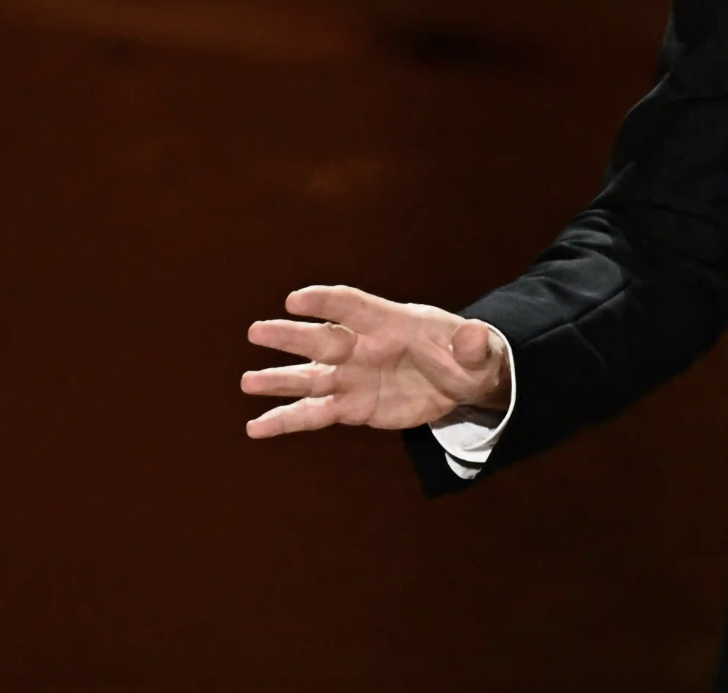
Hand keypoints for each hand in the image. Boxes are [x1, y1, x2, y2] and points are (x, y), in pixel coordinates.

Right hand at [241, 286, 508, 437]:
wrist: (460, 381)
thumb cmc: (466, 356)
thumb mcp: (479, 352)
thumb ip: (474, 345)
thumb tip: (476, 335)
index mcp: (391, 322)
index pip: (353, 306)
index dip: (325, 302)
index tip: (295, 299)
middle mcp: (363, 347)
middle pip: (322, 339)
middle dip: (292, 336)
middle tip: (257, 331)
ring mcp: (353, 377)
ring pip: (310, 378)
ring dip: (279, 380)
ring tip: (248, 382)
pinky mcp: (351, 406)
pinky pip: (314, 414)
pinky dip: (286, 421)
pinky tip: (255, 428)